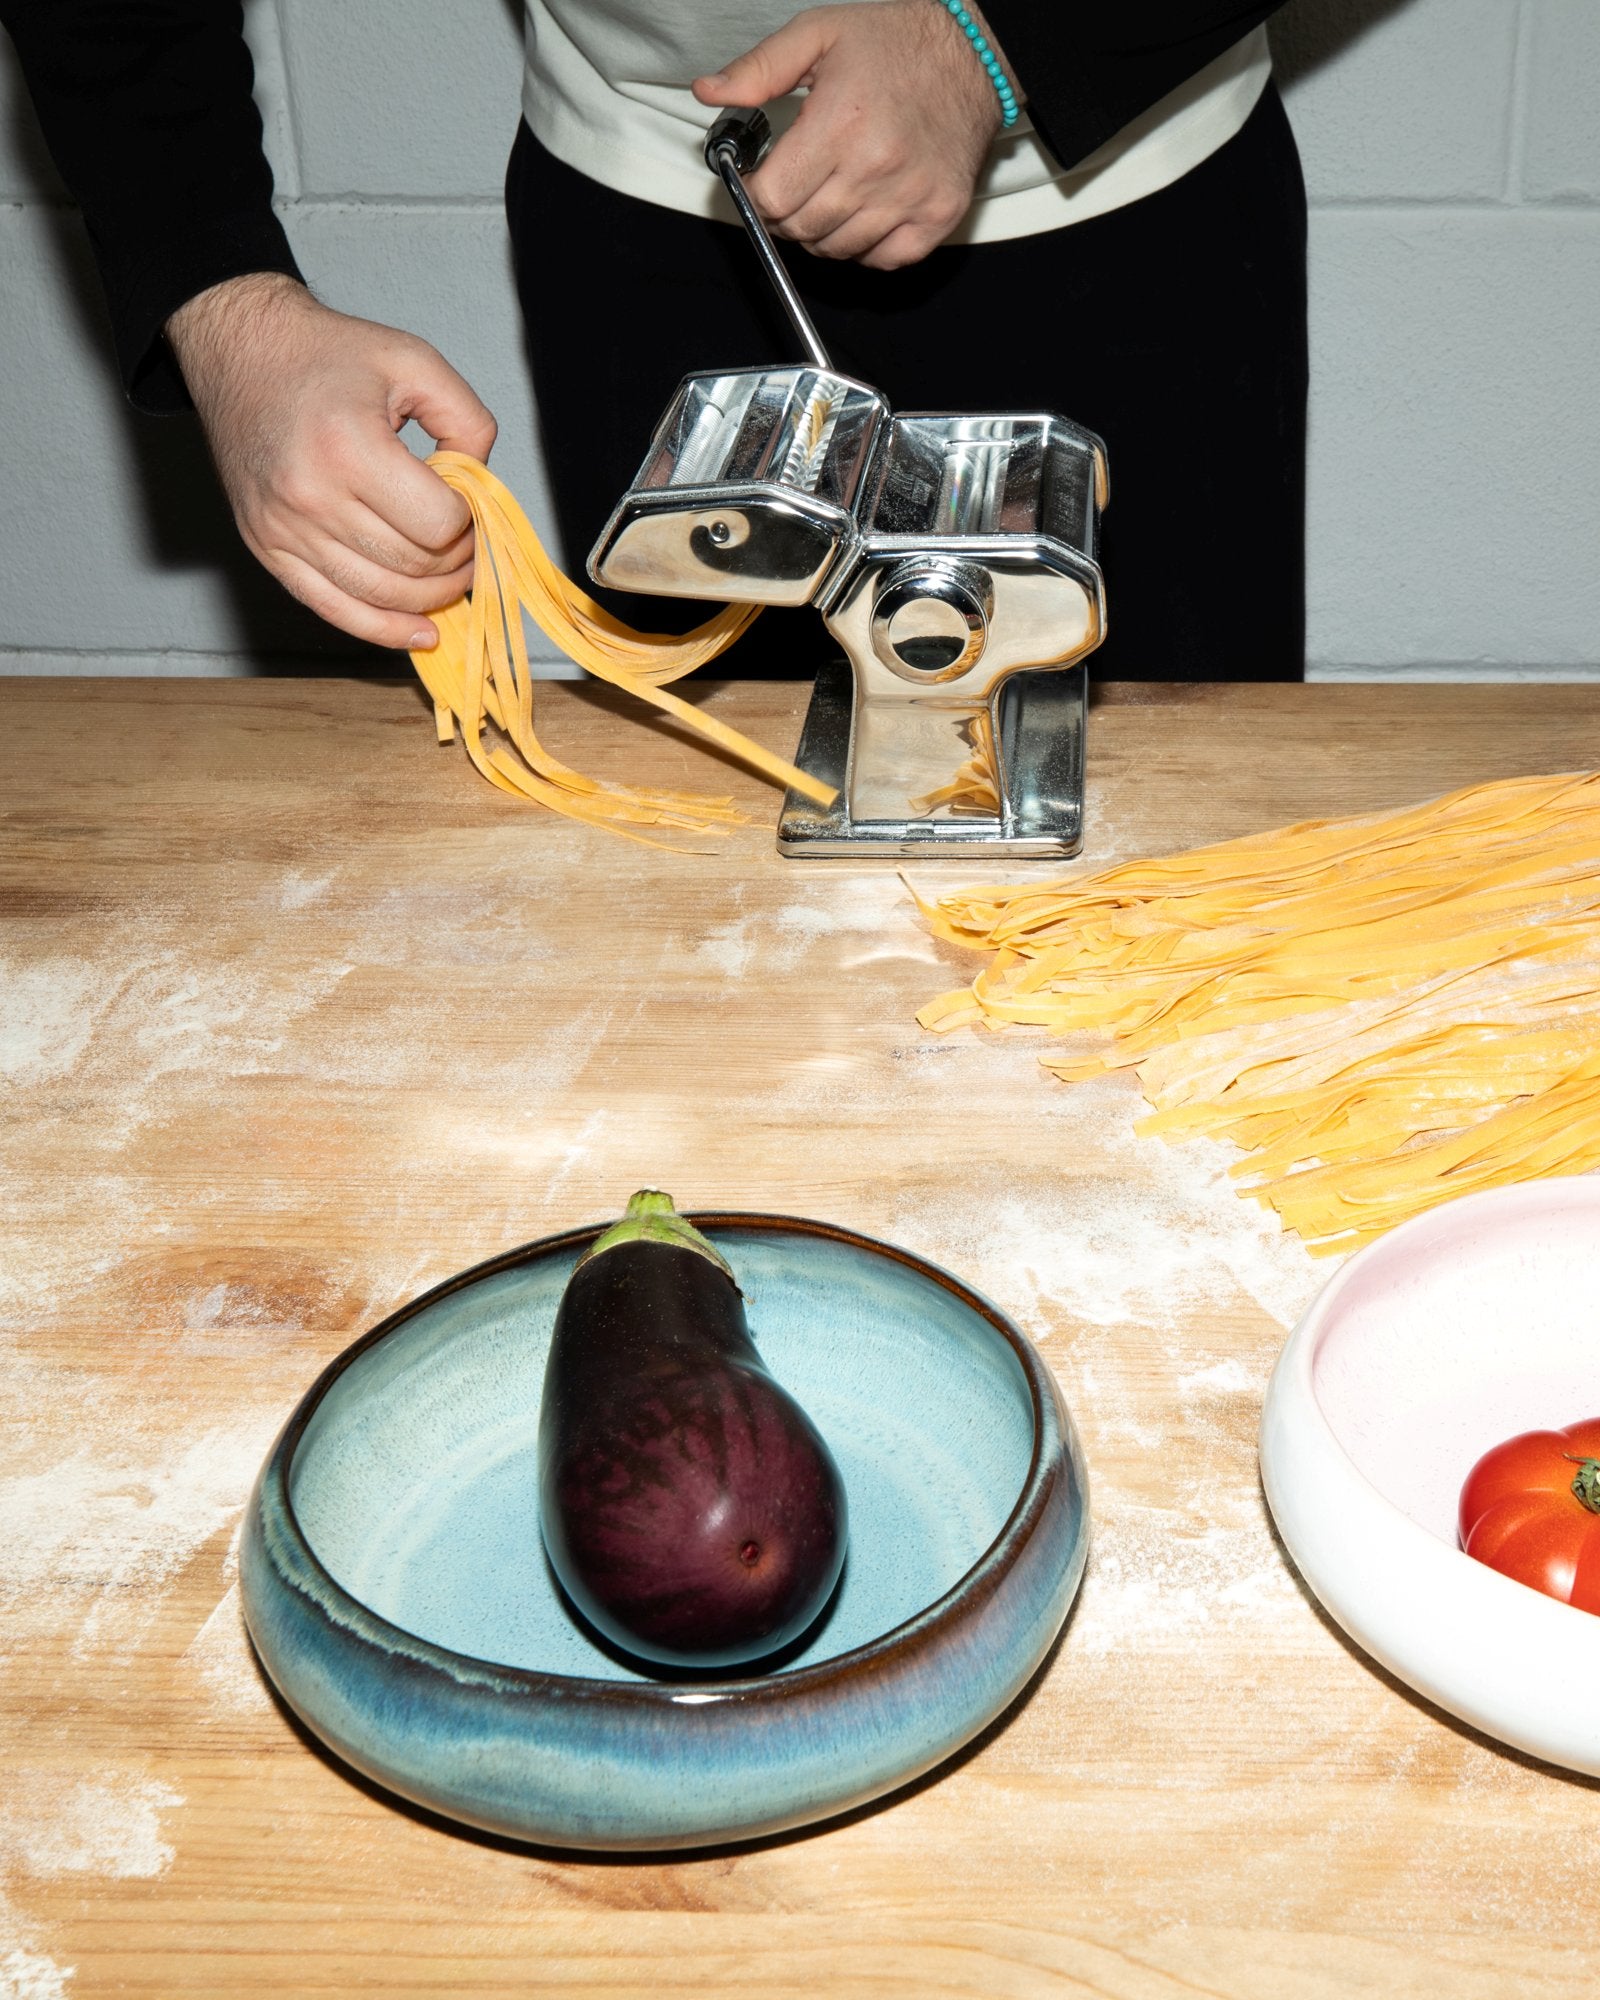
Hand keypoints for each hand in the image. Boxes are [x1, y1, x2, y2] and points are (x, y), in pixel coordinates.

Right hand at [165, 273, 496, 649]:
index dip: (470, 522)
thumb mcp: (413, 361)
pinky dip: (384, 629)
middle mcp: (309, 495)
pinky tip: (421, 631)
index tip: (469, 504)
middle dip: (456, 561)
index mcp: (349, 446)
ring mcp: (282, 529)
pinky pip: (334, 609)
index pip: (438, 524)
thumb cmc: (325, 354)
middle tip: (466, 540)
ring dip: (430, 596)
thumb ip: (467, 422)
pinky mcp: (266, 548)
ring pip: (382, 596)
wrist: (239, 350)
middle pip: (413, 566)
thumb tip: (481, 489)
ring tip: (450, 575)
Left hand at [692, 1, 1010, 269]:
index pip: (773, 199)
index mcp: (841, 123)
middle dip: (785, 214)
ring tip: (830, 193)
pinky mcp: (939, 216)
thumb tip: (709, 93)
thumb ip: (759, 70)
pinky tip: (864, 210)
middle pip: (801, 229)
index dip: (757, 195)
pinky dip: (865, 246)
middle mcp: (877, 167)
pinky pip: (882, 260)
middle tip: (795, 184)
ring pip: (837, 250)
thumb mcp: (818, 34)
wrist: (970, 54)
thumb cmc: (893, 42)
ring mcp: (912, 197)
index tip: (762, 182)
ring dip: (822, 232)